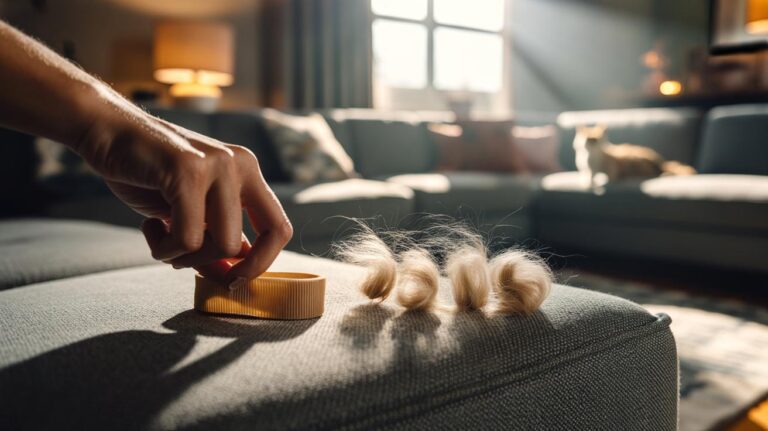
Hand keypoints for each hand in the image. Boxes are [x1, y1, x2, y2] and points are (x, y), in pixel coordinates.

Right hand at [74, 88, 291, 287]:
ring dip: (183, 257)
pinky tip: (149, 227)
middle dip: (210, 266)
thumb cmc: (146, 175)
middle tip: (180, 257)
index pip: (278, 229)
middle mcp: (240, 165)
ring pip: (220, 245)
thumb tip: (233, 282)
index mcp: (248, 173)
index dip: (260, 263)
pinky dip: (164, 248)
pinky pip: (188, 238)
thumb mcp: (190, 213)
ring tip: (160, 235)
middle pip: (243, 246)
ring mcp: (217, 165)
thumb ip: (214, 241)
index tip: (232, 280)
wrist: (105, 130)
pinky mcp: (188, 169)